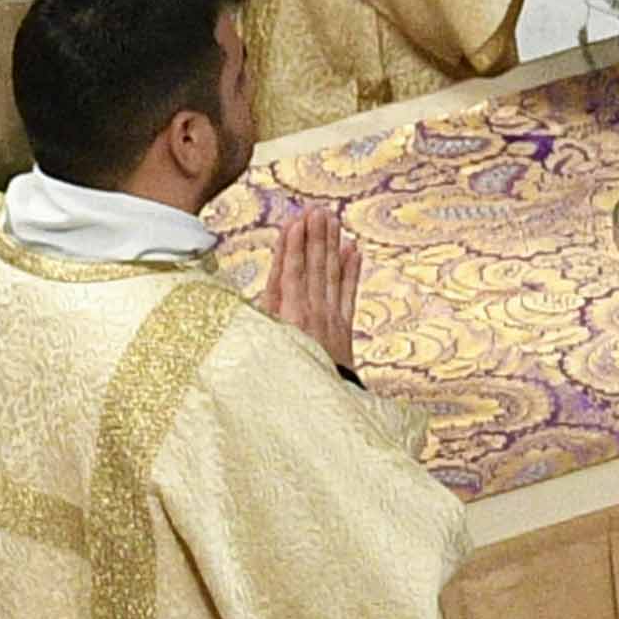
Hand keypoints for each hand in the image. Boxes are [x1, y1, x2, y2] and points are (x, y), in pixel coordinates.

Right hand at [251, 193, 363, 368]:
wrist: (318, 410)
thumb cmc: (281, 383)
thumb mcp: (264, 349)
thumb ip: (264, 315)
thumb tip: (265, 287)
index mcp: (290, 318)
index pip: (291, 273)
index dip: (293, 247)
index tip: (295, 221)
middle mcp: (313, 314)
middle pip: (314, 268)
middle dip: (314, 237)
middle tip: (316, 209)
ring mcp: (332, 320)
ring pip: (332, 275)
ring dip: (331, 245)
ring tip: (332, 220)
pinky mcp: (344, 329)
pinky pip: (349, 294)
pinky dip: (351, 271)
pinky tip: (354, 249)